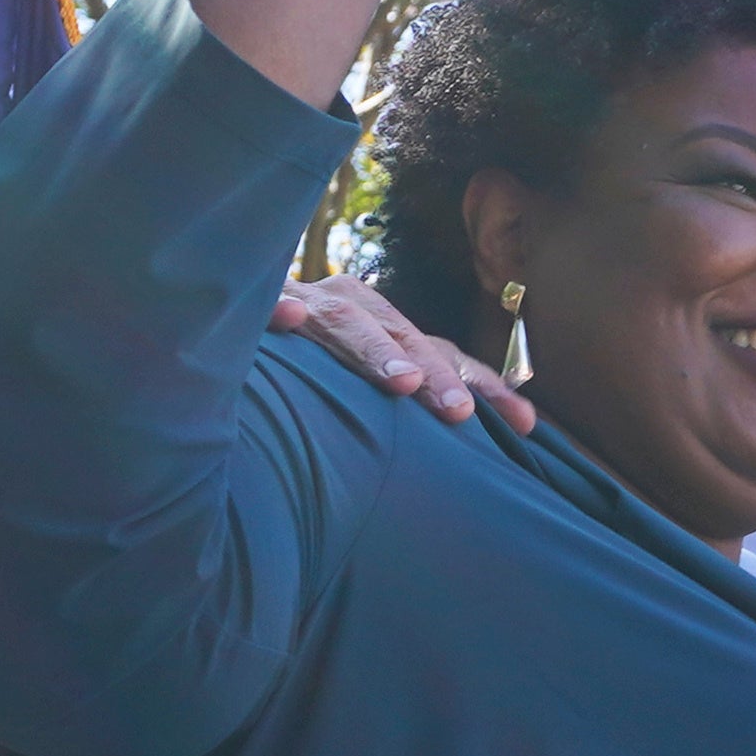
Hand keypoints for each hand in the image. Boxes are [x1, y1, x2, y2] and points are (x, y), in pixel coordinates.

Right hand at [269, 274, 536, 432]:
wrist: (230, 322)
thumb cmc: (311, 376)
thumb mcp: (366, 393)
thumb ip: (412, 414)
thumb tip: (490, 453)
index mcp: (387, 329)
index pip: (445, 354)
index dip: (484, 386)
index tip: (526, 425)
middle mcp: (353, 309)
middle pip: (403, 336)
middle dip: (433, 373)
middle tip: (459, 414)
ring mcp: (306, 303)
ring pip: (345, 322)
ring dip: (374, 348)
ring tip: (401, 381)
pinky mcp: (255, 306)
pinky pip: (266, 306)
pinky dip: (278, 311)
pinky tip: (287, 320)